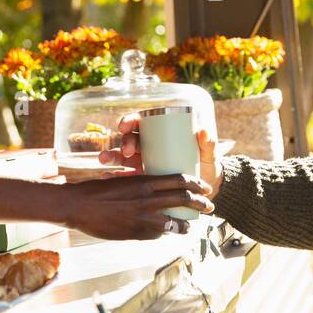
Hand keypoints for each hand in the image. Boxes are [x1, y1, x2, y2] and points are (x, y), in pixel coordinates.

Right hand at [59, 173, 215, 240]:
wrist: (77, 206)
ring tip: (191, 227)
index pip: (180, 180)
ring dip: (186, 225)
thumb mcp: (123, 181)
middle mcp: (148, 200)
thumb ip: (140, 187)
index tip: (205, 187)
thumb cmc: (96, 190)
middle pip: (184, 201)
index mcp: (145, 181)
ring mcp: (143, 219)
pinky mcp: (135, 234)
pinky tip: (165, 234)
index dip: (196, 184)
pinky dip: (164, 234)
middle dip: (201, 204)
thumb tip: (154, 192)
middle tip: (210, 206)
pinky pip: (157, 235)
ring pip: (175, 223)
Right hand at [99, 115, 223, 196]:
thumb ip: (208, 145)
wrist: (204, 191)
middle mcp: (149, 148)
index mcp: (161, 136)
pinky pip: (124, 179)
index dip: (130, 121)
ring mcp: (143, 165)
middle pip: (130, 140)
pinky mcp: (141, 183)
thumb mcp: (207, 156)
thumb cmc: (205, 167)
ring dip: (111, 157)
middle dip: (124, 143)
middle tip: (126, 151)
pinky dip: (114, 177)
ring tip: (105, 161)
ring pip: (122, 158)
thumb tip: (203, 132)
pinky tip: (106, 178)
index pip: (141, 124)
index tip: (126, 125)